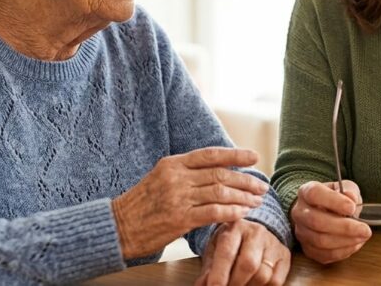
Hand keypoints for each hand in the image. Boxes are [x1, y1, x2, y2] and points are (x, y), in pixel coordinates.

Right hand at [112, 147, 268, 257]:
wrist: (118, 226)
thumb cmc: (142, 204)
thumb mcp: (160, 178)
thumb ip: (185, 173)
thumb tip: (215, 172)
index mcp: (173, 163)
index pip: (210, 154)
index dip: (235, 154)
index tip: (254, 157)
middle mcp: (177, 177)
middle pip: (220, 174)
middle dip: (245, 180)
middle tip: (261, 186)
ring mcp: (178, 198)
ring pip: (220, 193)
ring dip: (242, 197)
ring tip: (256, 201)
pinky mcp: (179, 219)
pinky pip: (213, 213)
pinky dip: (231, 212)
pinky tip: (242, 214)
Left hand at [195, 219, 290, 285]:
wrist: (252, 233)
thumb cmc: (230, 244)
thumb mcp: (215, 251)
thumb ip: (208, 270)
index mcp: (234, 227)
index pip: (227, 252)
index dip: (219, 274)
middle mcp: (256, 232)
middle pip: (248, 264)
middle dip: (235, 284)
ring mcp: (272, 243)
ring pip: (263, 274)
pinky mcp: (284, 255)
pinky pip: (276, 280)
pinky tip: (253, 285)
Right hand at [290, 180, 371, 263]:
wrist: (322, 211)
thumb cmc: (335, 199)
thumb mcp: (344, 187)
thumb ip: (349, 190)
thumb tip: (351, 198)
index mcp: (306, 192)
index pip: (314, 194)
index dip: (333, 201)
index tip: (352, 207)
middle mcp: (299, 212)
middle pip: (316, 221)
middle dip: (344, 227)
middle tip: (365, 229)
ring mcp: (301, 232)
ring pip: (320, 241)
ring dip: (346, 241)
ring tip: (363, 236)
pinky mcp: (307, 249)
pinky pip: (324, 255)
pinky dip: (343, 251)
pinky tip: (355, 244)